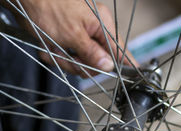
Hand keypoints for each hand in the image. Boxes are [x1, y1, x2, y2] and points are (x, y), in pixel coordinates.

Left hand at [14, 0, 136, 76]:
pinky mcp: (66, 39)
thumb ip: (92, 53)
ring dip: (62, 59)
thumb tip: (109, 66)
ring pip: (78, 62)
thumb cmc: (48, 7)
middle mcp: (93, 30)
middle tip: (67, 58)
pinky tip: (46, 46)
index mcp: (101, 25)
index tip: (135, 74)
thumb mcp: (72, 34)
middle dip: (78, 64)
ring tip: (52, 48)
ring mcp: (79, 36)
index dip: (126, 64)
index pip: (119, 49)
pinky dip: (54, 55)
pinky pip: (65, 57)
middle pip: (96, 62)